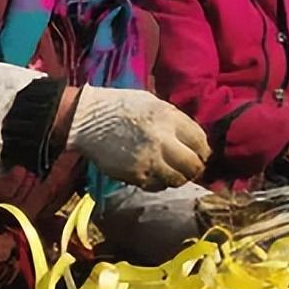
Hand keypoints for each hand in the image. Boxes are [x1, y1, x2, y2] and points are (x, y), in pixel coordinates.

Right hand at [66, 87, 209, 190]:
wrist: (86, 119)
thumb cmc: (120, 107)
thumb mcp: (151, 102)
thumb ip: (173, 120)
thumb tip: (192, 139)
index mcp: (169, 117)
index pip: (200, 141)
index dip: (203, 151)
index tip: (199, 154)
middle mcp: (162, 139)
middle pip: (193, 164)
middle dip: (194, 168)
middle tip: (189, 169)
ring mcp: (149, 159)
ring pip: (177, 179)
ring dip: (178, 178)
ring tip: (171, 173)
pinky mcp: (136, 174)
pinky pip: (157, 186)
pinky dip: (159, 183)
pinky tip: (153, 175)